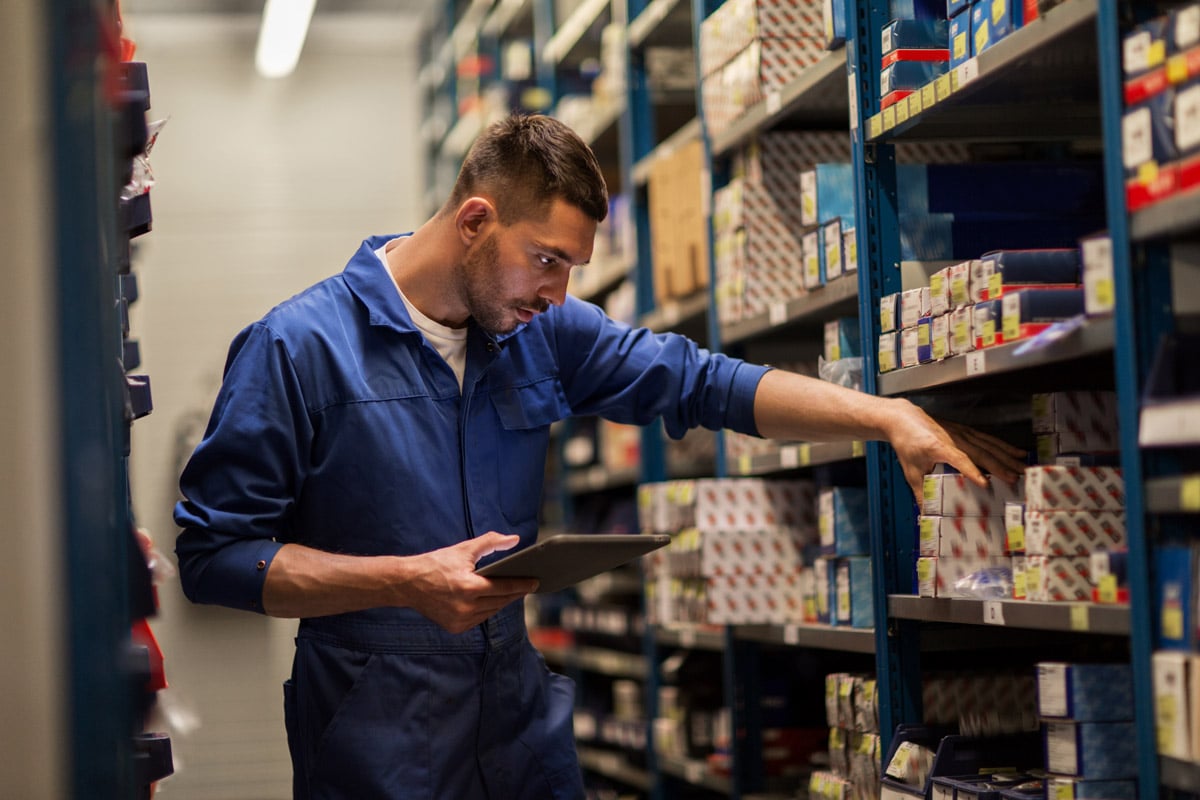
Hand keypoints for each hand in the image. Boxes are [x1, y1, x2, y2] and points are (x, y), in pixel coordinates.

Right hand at [399, 532, 537, 633]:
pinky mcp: (454, 627)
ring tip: (513, 592)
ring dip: (502, 602)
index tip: (536, 582)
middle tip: (528, 585)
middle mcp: (465, 607)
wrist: (407, 584)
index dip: (522, 585)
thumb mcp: (463, 549)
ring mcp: (459, 620)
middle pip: (500, 601)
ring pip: (491, 612)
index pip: (503, 588)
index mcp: (468, 587)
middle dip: (515, 593)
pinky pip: (479, 619)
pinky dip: (487, 610)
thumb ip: (490, 542)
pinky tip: (493, 601)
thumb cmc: (436, 563)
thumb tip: (514, 540)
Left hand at [886, 400, 1026, 500]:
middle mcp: (954, 438)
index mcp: (938, 447)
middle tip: (1016, 479)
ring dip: (1007, 457)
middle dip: (1000, 466)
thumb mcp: (910, 470)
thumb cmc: (907, 444)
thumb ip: (919, 492)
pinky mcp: (966, 431)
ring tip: (1023, 469)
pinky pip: (989, 439)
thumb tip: (925, 513)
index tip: (985, 484)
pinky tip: (1018, 453)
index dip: (972, 472)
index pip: (959, 460)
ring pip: (989, 445)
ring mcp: (962, 433)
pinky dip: (1005, 446)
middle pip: (981, 453)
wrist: (904, 419)